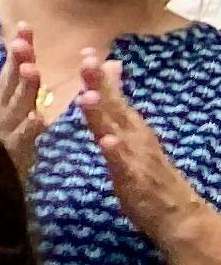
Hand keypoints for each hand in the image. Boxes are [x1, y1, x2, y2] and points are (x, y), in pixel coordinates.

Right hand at [0, 24, 54, 174]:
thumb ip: (6, 94)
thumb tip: (15, 69)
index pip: (10, 71)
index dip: (19, 50)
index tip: (24, 25)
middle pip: (13, 83)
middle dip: (20, 60)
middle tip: (24, 40)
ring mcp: (2, 133)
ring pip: (17, 107)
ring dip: (25, 89)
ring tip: (33, 70)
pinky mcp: (8, 156)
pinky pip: (21, 141)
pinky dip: (28, 130)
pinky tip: (38, 119)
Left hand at [86, 56, 216, 247]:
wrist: (178, 213)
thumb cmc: (149, 172)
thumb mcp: (131, 134)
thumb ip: (117, 104)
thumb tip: (111, 68)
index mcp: (130, 126)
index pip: (113, 96)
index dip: (100, 75)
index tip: (86, 51)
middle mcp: (134, 136)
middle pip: (114, 107)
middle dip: (99, 84)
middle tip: (86, 60)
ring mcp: (135, 156)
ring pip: (116, 132)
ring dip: (103, 114)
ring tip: (88, 95)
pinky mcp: (134, 179)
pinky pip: (123, 164)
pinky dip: (115, 152)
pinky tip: (107, 141)